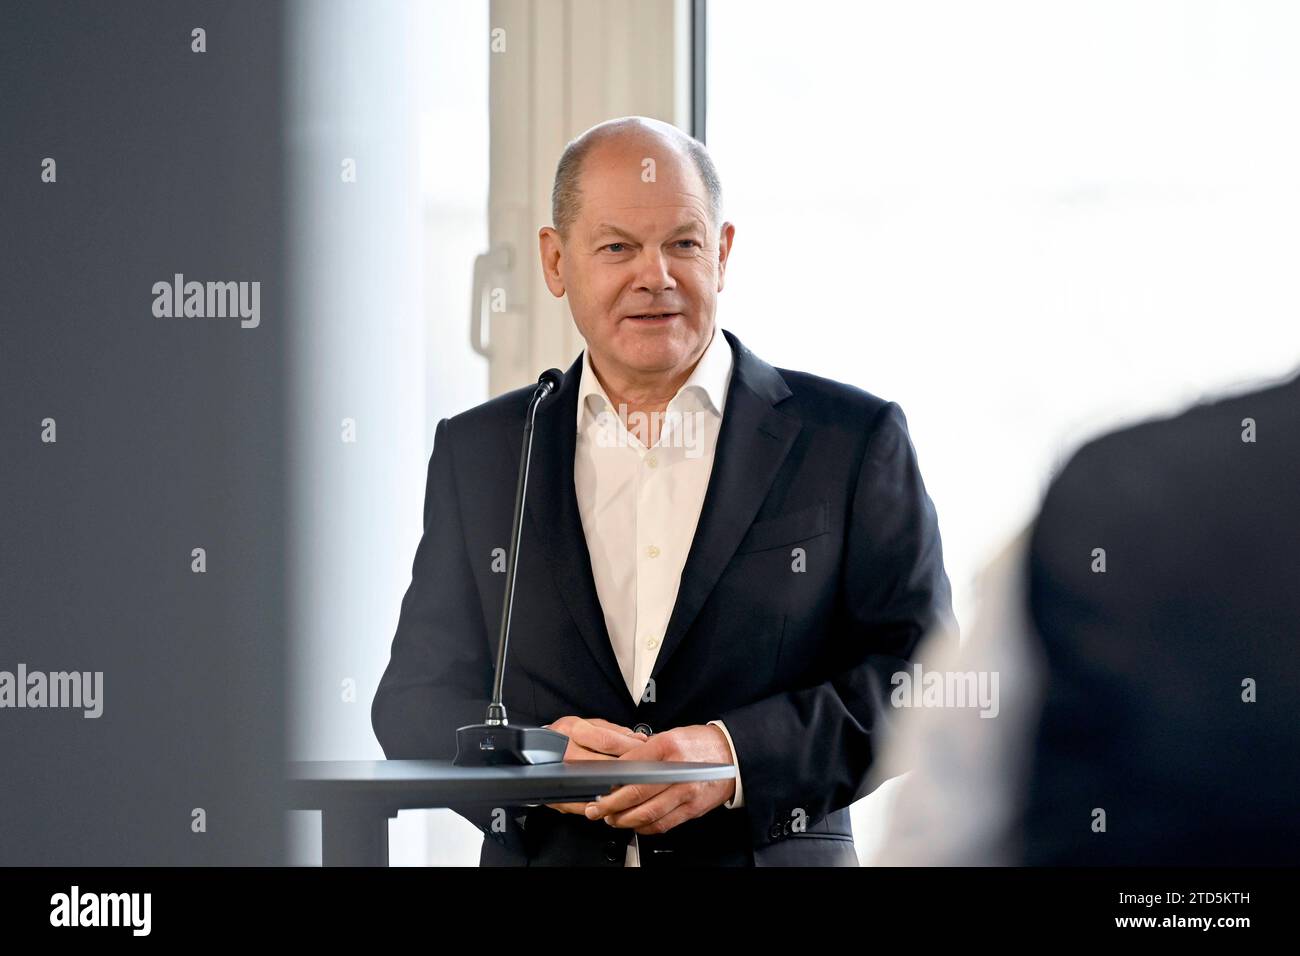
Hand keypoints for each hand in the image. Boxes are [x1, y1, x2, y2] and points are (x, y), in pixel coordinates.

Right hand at [541, 717, 648, 814]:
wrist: (536, 751)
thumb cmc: (566, 736)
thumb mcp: (590, 724)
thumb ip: (616, 731)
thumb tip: (640, 740)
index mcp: (574, 729)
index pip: (607, 741)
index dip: (629, 748)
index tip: (645, 752)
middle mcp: (565, 751)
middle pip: (604, 765)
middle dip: (627, 770)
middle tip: (645, 772)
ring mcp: (560, 774)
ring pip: (596, 785)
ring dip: (616, 788)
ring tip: (632, 786)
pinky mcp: (558, 794)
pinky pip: (585, 803)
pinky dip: (602, 803)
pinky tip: (614, 800)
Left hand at [584, 724, 735, 834]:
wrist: (732, 755)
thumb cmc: (699, 744)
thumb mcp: (670, 735)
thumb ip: (645, 751)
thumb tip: (618, 767)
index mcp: (667, 747)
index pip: (630, 766)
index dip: (609, 781)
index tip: (596, 787)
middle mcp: (676, 770)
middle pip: (635, 793)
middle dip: (610, 805)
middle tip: (596, 809)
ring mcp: (685, 792)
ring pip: (647, 813)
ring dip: (624, 820)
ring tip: (611, 819)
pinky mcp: (692, 809)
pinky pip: (662, 824)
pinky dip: (644, 827)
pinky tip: (634, 823)